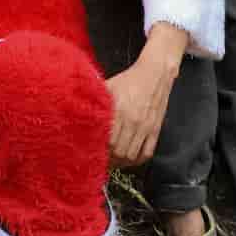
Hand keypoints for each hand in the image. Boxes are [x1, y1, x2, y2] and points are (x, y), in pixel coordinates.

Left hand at [105, 24, 187, 166]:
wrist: (155, 74)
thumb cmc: (129, 80)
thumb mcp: (109, 86)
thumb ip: (96, 100)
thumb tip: (79, 111)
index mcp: (120, 110)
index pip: (108, 140)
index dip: (100, 150)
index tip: (92, 151)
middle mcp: (134, 121)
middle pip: (120, 152)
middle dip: (109, 158)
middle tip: (100, 159)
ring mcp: (146, 127)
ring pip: (132, 155)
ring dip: (121, 161)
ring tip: (113, 160)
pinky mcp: (156, 129)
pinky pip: (147, 153)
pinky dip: (137, 160)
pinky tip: (129, 158)